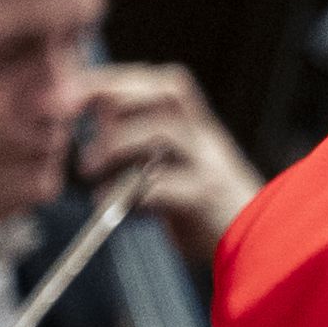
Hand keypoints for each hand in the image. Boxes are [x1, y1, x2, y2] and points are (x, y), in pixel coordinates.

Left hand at [75, 60, 270, 250]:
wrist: (259, 247)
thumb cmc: (205, 211)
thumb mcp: (177, 169)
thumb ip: (143, 146)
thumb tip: (95, 127)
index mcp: (196, 126)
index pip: (157, 82)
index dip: (113, 79)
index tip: (68, 91)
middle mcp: (205, 138)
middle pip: (164, 92)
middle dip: (111, 94)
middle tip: (68, 112)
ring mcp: (208, 166)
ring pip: (163, 131)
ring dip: (116, 143)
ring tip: (88, 166)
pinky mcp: (205, 199)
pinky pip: (162, 186)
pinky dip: (126, 192)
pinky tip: (105, 202)